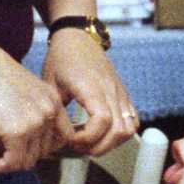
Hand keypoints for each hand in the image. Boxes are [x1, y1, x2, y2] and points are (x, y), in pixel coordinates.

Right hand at [0, 47, 74, 173]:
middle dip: (23, 156)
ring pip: (28, 160)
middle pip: (45, 152)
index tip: (25, 149)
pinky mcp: (17, 132)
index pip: (64, 137)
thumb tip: (23, 141)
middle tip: (3, 154)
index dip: (45, 148)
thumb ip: (30, 111)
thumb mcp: (22, 91)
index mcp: (53, 100)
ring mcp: (36, 123)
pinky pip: (12, 162)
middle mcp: (49, 112)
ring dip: (8, 164)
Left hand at [42, 28, 138, 156]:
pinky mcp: (124, 94)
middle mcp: (110, 89)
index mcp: (91, 86)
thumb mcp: (50, 84)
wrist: (77, 36)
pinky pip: (133, 119)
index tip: (71, 139)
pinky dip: (122, 133)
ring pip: (129, 128)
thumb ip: (56, 111)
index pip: (103, 120)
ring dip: (112, 143)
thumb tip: (58, 139)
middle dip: (99, 146)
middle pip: (119, 130)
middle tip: (79, 147)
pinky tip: (104, 134)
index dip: (88, 137)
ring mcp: (120, 92)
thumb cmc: (61, 58)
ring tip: (91, 143)